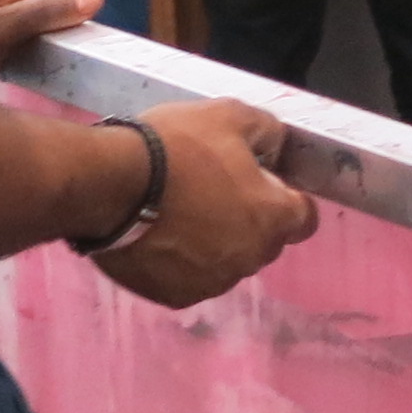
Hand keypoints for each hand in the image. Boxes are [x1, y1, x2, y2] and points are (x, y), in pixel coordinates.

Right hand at [91, 98, 320, 309]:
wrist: (108, 184)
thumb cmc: (174, 148)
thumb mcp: (229, 115)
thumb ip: (266, 131)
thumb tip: (275, 145)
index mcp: (273, 218)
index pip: (303, 218)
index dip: (285, 197)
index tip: (258, 181)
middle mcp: (249, 259)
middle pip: (263, 241)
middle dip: (247, 218)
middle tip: (211, 189)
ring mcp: (211, 282)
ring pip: (225, 262)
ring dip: (213, 242)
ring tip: (178, 211)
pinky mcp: (173, 296)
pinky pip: (188, 278)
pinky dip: (179, 262)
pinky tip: (158, 235)